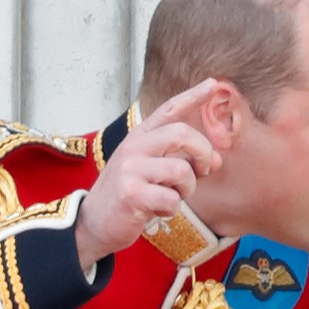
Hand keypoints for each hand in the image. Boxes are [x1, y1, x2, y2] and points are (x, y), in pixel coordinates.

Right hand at [75, 79, 222, 267]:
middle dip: (203, 153)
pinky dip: (172, 210)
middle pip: (182, 134)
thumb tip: (216, 160)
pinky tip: (157, 211)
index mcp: (139, 137)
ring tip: (172, 197)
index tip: (213, 84)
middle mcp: (134, 147)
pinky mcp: (131, 194)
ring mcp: (130, 169)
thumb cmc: (129, 195)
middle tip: (204, 170)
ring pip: (182, 171)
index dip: (192, 96)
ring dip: (187, 190)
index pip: (169, 110)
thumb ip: (181, 160)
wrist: (93, 223)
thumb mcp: (151, 170)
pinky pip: (172, 199)